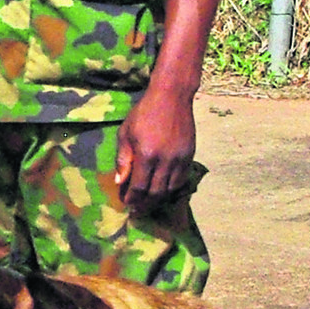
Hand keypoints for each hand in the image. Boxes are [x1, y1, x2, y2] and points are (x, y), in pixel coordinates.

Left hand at [116, 85, 198, 208]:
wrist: (172, 97)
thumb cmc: (144, 113)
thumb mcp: (126, 133)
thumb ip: (123, 159)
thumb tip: (120, 182)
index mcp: (146, 155)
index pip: (138, 187)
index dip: (131, 199)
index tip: (126, 204)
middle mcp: (165, 160)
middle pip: (155, 193)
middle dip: (144, 205)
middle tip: (137, 211)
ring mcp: (180, 159)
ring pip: (170, 190)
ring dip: (158, 200)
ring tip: (149, 204)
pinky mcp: (189, 156)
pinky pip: (181, 180)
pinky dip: (171, 189)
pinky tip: (163, 191)